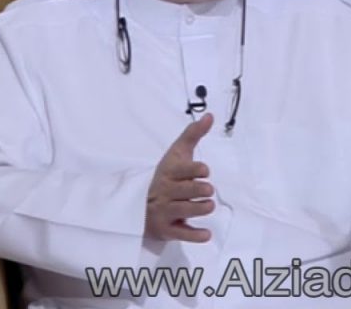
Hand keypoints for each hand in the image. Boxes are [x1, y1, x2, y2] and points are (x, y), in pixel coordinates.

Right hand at [144, 113, 215, 242]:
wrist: (140, 203)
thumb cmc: (167, 175)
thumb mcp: (177, 154)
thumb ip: (193, 135)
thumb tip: (210, 115)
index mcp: (168, 172)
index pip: (182, 170)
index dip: (195, 170)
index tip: (205, 171)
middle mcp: (165, 192)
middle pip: (186, 192)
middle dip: (200, 190)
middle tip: (208, 190)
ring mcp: (164, 212)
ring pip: (186, 211)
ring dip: (201, 209)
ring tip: (208, 205)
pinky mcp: (166, 230)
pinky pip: (181, 234)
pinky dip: (194, 235)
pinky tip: (206, 234)